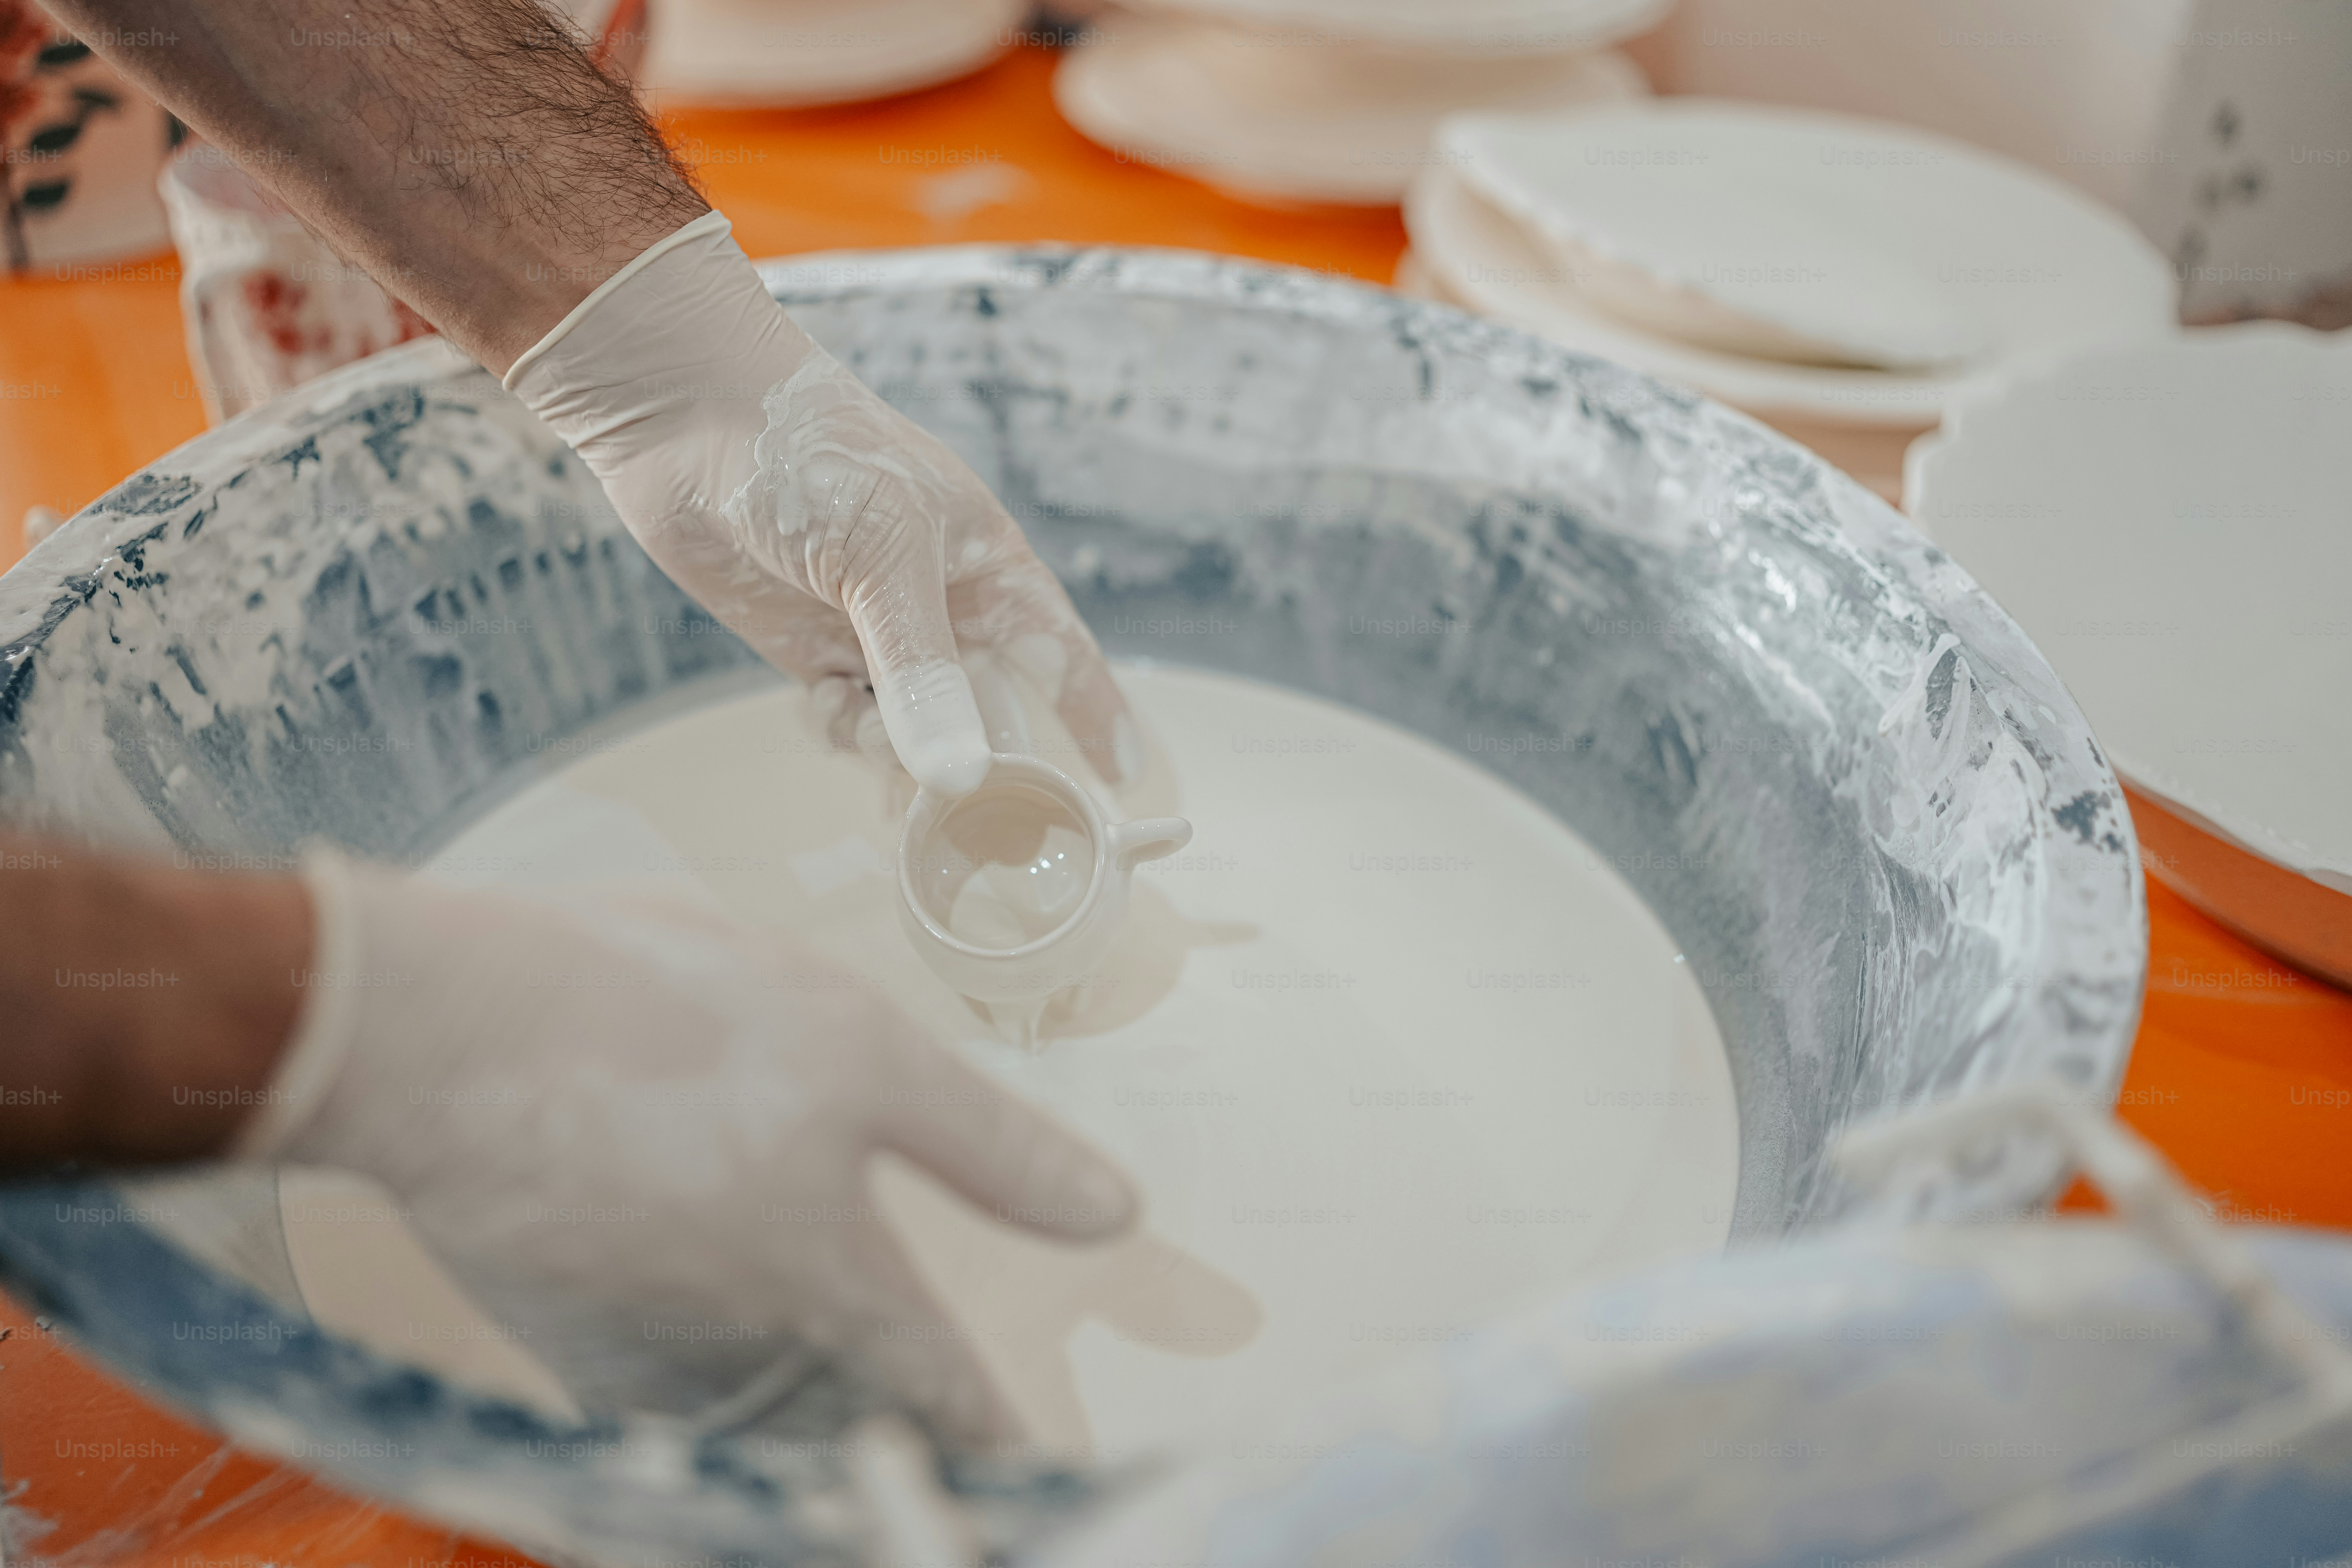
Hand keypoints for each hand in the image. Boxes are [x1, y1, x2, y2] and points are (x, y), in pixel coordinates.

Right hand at [233, 854, 1139, 1441]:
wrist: (447, 1030)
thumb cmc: (664, 1022)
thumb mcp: (869, 1055)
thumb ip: (990, 1148)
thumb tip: (1113, 1212)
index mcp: (835, 1279)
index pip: (941, 1390)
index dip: (992, 1435)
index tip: (1028, 1480)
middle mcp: (742, 1339)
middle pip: (842, 1426)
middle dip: (894, 1452)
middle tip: (942, 1475)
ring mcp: (640, 1344)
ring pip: (747, 1421)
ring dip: (802, 1439)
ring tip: (843, 1442)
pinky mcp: (557, 1319)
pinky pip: (655, 1394)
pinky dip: (701, 1404)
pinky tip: (710, 1377)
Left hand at [505, 214, 1137, 797]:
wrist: (689, 417)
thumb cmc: (813, 454)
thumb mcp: (885, 559)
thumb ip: (922, 673)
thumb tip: (960, 776)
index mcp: (987, 566)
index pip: (1063, 653)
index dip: (1096, 714)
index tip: (1122, 780)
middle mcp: (941, 606)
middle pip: (989, 709)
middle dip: (985, 764)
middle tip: (982, 828)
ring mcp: (877, 632)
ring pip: (916, 730)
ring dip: (898, 757)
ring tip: (872, 748)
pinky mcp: (814, 650)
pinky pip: (849, 723)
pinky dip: (839, 730)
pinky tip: (817, 701)